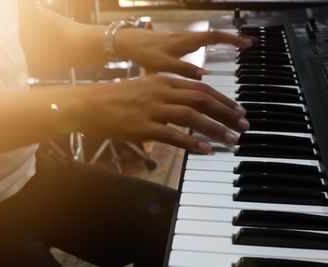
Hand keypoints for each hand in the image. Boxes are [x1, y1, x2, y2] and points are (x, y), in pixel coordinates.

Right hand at [77, 75, 248, 152]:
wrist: (91, 103)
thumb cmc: (118, 96)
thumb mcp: (146, 86)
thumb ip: (169, 92)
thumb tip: (189, 103)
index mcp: (165, 81)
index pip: (203, 89)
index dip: (224, 100)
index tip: (238, 111)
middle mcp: (162, 92)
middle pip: (203, 100)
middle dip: (227, 113)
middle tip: (243, 126)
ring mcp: (153, 109)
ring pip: (192, 116)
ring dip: (215, 128)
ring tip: (231, 139)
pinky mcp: (143, 127)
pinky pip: (173, 134)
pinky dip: (191, 142)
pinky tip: (205, 150)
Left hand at [115, 29, 251, 79]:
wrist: (129, 43)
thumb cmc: (145, 53)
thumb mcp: (162, 65)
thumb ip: (183, 70)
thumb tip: (203, 76)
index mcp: (186, 42)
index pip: (214, 37)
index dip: (231, 40)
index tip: (247, 44)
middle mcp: (187, 37)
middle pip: (214, 35)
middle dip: (232, 39)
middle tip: (247, 45)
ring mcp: (183, 39)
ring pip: (206, 38)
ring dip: (222, 41)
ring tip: (235, 50)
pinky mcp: (177, 43)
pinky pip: (198, 41)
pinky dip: (209, 45)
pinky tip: (211, 54)